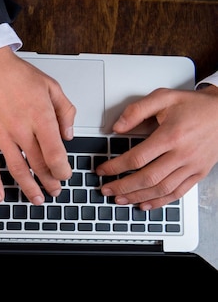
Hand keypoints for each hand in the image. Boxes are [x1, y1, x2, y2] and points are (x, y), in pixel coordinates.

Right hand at [0, 47, 75, 204]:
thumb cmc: (16, 74)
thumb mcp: (51, 86)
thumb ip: (65, 111)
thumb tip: (69, 135)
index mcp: (40, 117)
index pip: (55, 153)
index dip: (62, 170)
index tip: (66, 175)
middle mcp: (21, 129)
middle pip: (38, 165)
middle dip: (50, 182)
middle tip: (55, 190)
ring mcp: (1, 135)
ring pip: (17, 169)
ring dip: (29, 188)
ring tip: (37, 199)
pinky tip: (0, 196)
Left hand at [96, 84, 217, 209]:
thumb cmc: (194, 105)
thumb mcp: (164, 97)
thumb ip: (137, 110)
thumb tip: (117, 127)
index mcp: (171, 135)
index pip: (136, 158)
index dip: (115, 167)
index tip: (102, 171)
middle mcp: (182, 153)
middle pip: (147, 178)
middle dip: (122, 187)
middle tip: (106, 190)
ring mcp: (192, 165)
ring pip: (161, 189)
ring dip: (137, 197)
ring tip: (120, 199)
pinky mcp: (199, 172)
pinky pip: (178, 193)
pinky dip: (160, 202)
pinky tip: (145, 205)